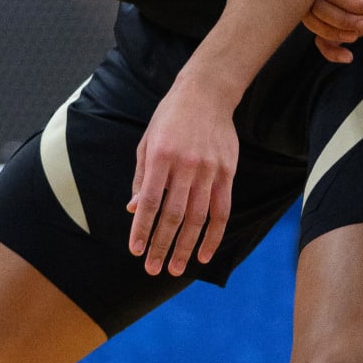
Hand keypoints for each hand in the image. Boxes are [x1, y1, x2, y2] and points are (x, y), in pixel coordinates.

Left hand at [126, 76, 237, 275]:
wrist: (206, 94)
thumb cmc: (170, 118)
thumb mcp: (147, 141)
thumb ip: (142, 177)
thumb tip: (135, 209)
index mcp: (160, 157)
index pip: (151, 201)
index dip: (142, 228)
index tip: (135, 250)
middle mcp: (185, 166)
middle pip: (173, 215)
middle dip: (162, 245)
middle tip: (152, 268)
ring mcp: (208, 170)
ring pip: (197, 218)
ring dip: (186, 247)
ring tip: (175, 268)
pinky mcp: (227, 173)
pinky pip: (221, 211)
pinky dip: (213, 235)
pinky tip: (204, 253)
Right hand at [305, 0, 362, 62]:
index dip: (351, 4)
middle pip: (316, 8)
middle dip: (341, 21)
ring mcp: (333, 6)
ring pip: (314, 23)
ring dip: (332, 35)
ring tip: (356, 36)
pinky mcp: (340, 22)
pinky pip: (323, 38)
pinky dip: (330, 51)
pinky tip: (348, 57)